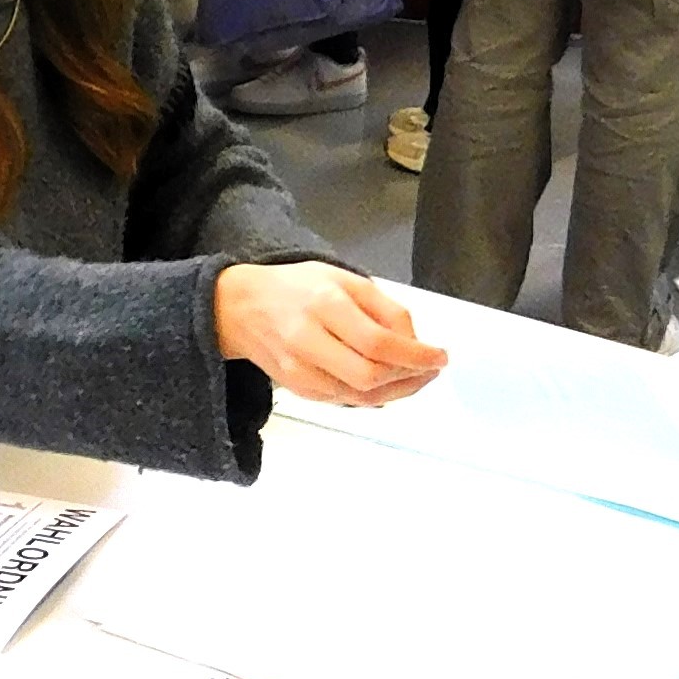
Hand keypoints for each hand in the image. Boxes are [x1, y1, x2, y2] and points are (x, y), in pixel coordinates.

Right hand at [216, 263, 448, 407]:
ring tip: (416, 377)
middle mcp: (308, 341)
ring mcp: (300, 371)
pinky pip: (346, 400)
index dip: (416, 355)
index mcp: (324, 305)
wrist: (238, 309)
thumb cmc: (295, 288)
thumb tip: (414, 340)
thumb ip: (383, 307)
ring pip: (360, 396)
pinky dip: (374, 395)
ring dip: (397, 391)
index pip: (378, 342)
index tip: (440, 357)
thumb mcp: (344, 279)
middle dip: (409, 378)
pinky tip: (388, 382)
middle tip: (430, 369)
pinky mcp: (299, 389)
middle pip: (370, 376)